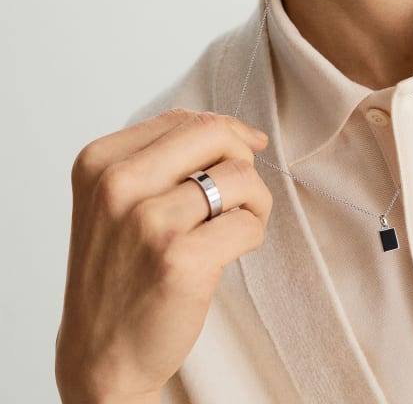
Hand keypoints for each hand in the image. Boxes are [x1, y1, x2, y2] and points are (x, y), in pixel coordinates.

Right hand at [55, 108, 272, 402]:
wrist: (102, 352)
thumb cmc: (122, 268)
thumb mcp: (118, 199)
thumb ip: (164, 155)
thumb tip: (242, 133)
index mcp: (100, 161)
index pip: (184, 118)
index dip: (224, 133)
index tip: (239, 155)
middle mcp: (118, 184)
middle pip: (214, 133)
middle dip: (243, 157)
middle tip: (239, 191)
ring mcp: (147, 222)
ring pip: (240, 176)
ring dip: (254, 200)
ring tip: (235, 224)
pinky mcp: (179, 259)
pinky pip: (249, 223)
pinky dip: (253, 233)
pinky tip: (230, 251)